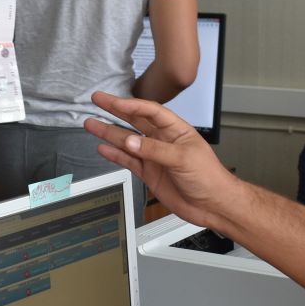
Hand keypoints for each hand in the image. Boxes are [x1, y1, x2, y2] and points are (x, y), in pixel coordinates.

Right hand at [85, 92, 243, 227]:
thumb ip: (154, 150)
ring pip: (127, 142)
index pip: (150, 111)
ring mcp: (154, 157)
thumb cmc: (209, 178)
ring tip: (91, 124)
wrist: (212, 205)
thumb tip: (131, 141)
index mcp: (176, 130)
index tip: (114, 102)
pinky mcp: (149, 174)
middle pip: (135, 121)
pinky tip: (103, 148)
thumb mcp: (183, 159)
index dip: (131, 105)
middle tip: (98, 100)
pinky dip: (115, 155)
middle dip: (115, 111)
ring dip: (109, 133)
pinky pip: (128, 161)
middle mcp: (163, 141)